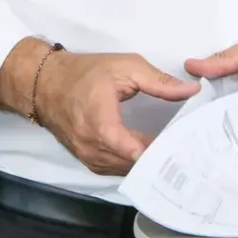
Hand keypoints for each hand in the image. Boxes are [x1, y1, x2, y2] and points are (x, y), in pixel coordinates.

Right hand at [31, 50, 200, 175]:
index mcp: (100, 123)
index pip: (130, 148)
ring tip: (175, 154)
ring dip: (147, 164)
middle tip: (188, 151)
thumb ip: (159, 82)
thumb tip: (192, 90)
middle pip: (132, 163)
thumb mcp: (125, 67)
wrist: (45, 84)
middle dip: (159, 158)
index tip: (182, 150)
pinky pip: (114, 169)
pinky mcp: (87, 160)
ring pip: (125, 170)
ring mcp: (87, 157)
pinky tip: (151, 156)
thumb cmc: (86, 73)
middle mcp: (91, 147)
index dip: (157, 152)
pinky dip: (132, 164)